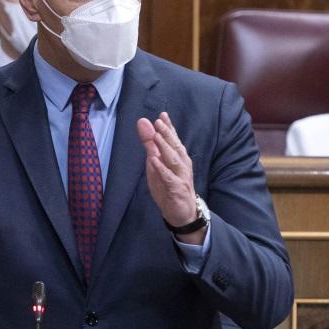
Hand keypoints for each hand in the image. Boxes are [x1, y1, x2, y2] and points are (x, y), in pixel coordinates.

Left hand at [137, 112, 203, 244]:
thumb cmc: (169, 187)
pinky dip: (162, 169)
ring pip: (174, 160)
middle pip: (175, 146)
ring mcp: (181, 176)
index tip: (162, 115)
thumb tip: (144, 125)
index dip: (169, 127)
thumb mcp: (156, 165)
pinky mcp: (177, 189)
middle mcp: (182, 164)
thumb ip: (150, 146)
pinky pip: (169, 178)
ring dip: (165, 148)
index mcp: (178, 157)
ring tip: (157, 137)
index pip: (174, 140)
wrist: (183, 213)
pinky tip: (155, 161)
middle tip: (159, 121)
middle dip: (167, 133)